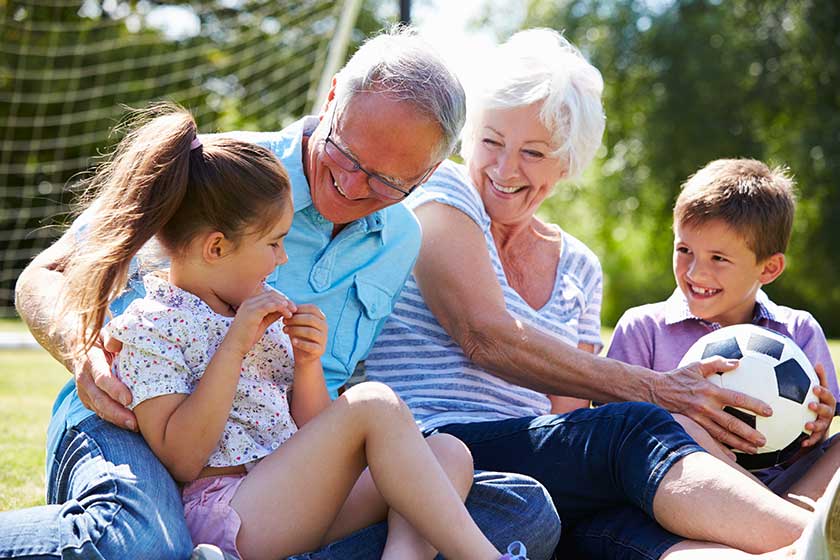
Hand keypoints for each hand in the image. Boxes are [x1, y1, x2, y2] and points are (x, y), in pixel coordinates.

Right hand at [74, 331, 135, 430]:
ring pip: (98, 408)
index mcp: (90, 360)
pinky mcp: (87, 399)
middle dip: (116, 412)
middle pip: (99, 399)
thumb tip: (116, 345)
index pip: (101, 377)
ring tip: (134, 427)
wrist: (78, 347)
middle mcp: (84, 378)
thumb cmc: (103, 340)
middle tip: (134, 422)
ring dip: (115, 419)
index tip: (129, 399)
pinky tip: (128, 424)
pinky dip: (113, 419)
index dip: (114, 389)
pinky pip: (99, 412)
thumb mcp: (106, 333)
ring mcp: (84, 391)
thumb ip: (113, 337)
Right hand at [224, 287, 296, 356]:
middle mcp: (249, 301)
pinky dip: (281, 308)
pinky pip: (270, 305)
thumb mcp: (263, 323)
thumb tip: (285, 309)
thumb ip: (272, 315)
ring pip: (272, 298)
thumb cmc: (247, 337)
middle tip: (295, 309)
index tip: (292, 308)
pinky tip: (288, 315)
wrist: (235, 346)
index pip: (270, 295)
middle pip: (272, 294)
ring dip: (285, 304)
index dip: (282, 300)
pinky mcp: (252, 312)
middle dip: (285, 301)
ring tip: (293, 313)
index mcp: (250, 302)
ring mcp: (250, 305)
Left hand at [284, 303, 326, 364]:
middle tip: (283, 321)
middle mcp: (324, 327)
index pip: (313, 308)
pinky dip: (301, 343)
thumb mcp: (297, 323)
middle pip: (311, 319)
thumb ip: (294, 314)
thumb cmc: (299, 335)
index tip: (286, 312)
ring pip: (310, 332)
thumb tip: (286, 303)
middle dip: (295, 319)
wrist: (304, 355)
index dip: (299, 308)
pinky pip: (311, 346)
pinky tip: (293, 341)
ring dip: (295, 330)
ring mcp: (323, 339)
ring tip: (284, 330)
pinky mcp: (320, 350)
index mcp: (321, 318)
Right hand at [655, 357, 771, 453]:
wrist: (652, 391)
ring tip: (754, 450)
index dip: (754, 405)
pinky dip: (720, 449)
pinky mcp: (689, 427)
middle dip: (749, 433)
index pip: (736, 398)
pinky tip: (732, 457)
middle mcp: (704, 407)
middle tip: (764, 441)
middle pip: (731, 423)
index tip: (769, 412)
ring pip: (721, 435)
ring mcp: (696, 419)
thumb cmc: (676, 377)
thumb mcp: (695, 366)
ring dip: (739, 444)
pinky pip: (707, 440)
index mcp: (709, 391)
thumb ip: (716, 363)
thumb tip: (738, 362)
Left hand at [801, 363, 835, 447]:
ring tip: (806, 426)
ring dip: (815, 425)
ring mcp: (824, 424)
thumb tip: (818, 363)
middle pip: (827, 410)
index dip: (822, 391)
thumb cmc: (816, 401)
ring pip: (822, 426)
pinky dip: (809, 441)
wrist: (818, 421)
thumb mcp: (818, 390)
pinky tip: (802, 443)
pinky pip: (814, 440)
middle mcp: (827, 413)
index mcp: (826, 401)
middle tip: (810, 405)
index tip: (814, 388)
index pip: (827, 395)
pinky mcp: (818, 435)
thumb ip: (819, 378)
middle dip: (820, 408)